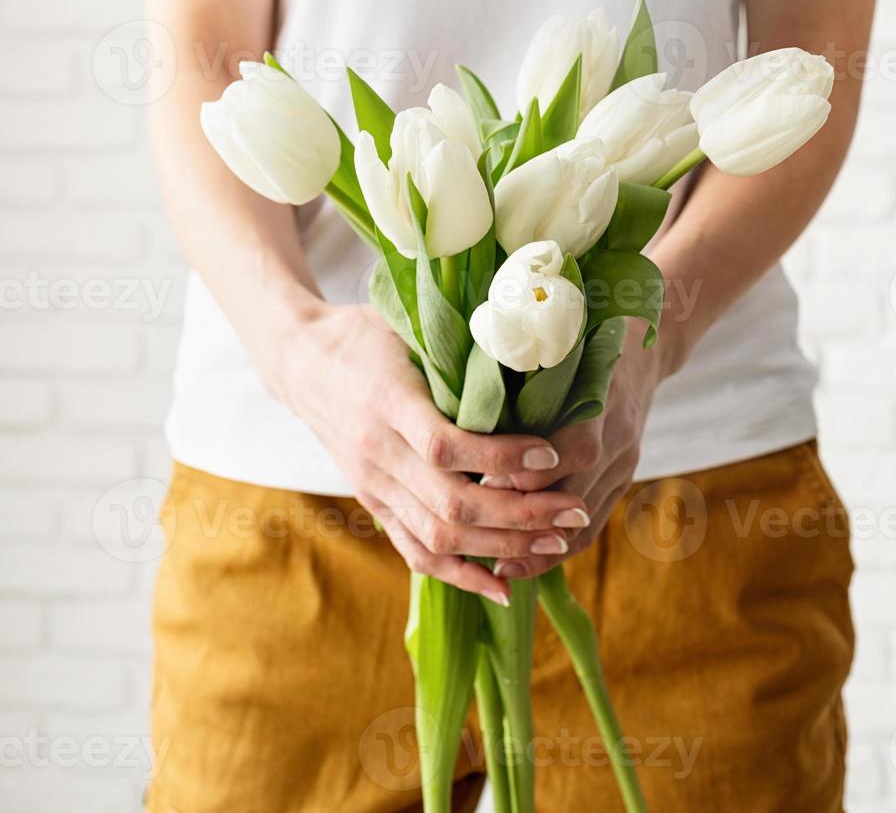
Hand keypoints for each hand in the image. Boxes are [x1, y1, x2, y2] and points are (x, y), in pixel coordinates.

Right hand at [273, 303, 591, 603]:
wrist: (302, 362)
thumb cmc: (366, 335)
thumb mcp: (407, 328)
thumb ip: (456, 352)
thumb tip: (530, 355)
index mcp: (387, 401)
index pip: (445, 445)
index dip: (502, 457)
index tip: (551, 454)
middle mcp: (377, 451)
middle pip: (452, 502)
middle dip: (522, 514)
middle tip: (574, 511)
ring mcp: (373, 484)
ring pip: (440, 534)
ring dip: (503, 546)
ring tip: (556, 543)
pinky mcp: (374, 502)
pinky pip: (416, 551)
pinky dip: (461, 575)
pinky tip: (504, 587)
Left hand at [490, 320, 673, 579]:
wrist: (650, 337)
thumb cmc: (586, 331)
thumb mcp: (557, 339)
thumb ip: (521, 362)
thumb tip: (463, 398)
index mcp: (603, 397)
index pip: (572, 450)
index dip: (523, 472)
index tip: (478, 481)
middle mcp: (619, 436)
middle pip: (575, 494)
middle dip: (522, 517)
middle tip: (472, 531)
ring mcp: (625, 462)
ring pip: (583, 521)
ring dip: (538, 548)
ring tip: (493, 567)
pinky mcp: (624, 479)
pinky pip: (593, 528)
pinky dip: (556, 551)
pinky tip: (520, 566)